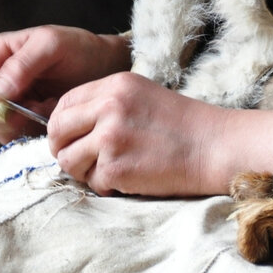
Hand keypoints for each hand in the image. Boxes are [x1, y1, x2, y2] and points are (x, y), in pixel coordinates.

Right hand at [0, 25, 130, 142]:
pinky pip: (15, 135)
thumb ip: (22, 65)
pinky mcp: (26, 120)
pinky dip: (28, 133)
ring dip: (15, 127)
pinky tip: (47, 119)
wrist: (107, 67)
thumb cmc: (80, 48)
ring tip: (43, 112)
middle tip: (26, 114)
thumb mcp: (51, 45)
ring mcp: (11, 102)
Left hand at [48, 72, 272, 196]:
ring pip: (67, 160)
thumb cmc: (182, 125)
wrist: (215, 147)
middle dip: (62, 149)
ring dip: (83, 171)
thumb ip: (106, 103)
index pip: (64, 103)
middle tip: (79, 160)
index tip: (68, 138)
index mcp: (114, 85)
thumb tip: (70, 126)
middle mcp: (108, 107)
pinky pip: (92, 182)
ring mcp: (110, 138)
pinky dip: (106, 186)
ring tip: (109, 171)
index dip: (61, 125)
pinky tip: (128, 180)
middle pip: (57, 131)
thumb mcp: (141, 95)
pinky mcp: (116, 168)